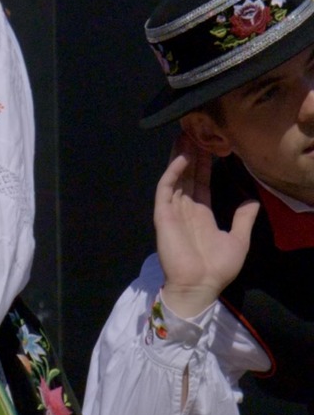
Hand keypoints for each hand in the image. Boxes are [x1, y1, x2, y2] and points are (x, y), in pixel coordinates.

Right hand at [154, 139, 257, 318]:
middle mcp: (185, 209)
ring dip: (180, 156)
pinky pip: (166, 189)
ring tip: (186, 135)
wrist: (200, 285)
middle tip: (196, 129)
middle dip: (191, 153)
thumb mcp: (239, 239)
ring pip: (175, 177)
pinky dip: (173, 173)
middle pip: (187, 174)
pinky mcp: (163, 215)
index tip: (211, 144)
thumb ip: (244, 218)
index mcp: (201, 214)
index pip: (201, 182)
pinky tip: (181, 158)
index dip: (204, 163)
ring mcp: (172, 211)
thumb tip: (252, 199)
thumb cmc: (217, 268)